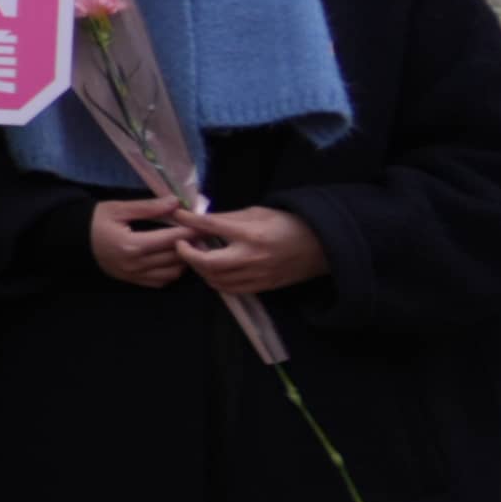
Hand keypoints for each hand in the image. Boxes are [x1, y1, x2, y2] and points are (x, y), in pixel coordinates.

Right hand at [84, 194, 200, 286]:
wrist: (75, 240)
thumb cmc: (96, 221)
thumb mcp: (119, 209)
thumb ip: (149, 207)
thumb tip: (176, 203)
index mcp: (132, 245)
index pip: (172, 239)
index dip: (191, 230)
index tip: (203, 223)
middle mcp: (136, 264)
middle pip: (175, 257)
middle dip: (191, 244)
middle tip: (201, 233)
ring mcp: (135, 276)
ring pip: (172, 272)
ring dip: (184, 259)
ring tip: (188, 245)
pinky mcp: (133, 281)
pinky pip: (161, 281)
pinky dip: (172, 271)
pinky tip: (172, 259)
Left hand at [179, 202, 328, 297]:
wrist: (322, 246)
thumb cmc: (289, 224)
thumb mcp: (259, 212)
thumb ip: (229, 217)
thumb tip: (201, 218)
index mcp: (252, 234)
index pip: (211, 227)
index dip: (190, 221)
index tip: (177, 216)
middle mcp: (252, 257)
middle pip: (208, 262)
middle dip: (188, 254)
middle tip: (181, 244)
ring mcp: (257, 275)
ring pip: (216, 280)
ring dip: (200, 269)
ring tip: (196, 256)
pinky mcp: (263, 287)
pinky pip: (230, 289)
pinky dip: (216, 280)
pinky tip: (212, 270)